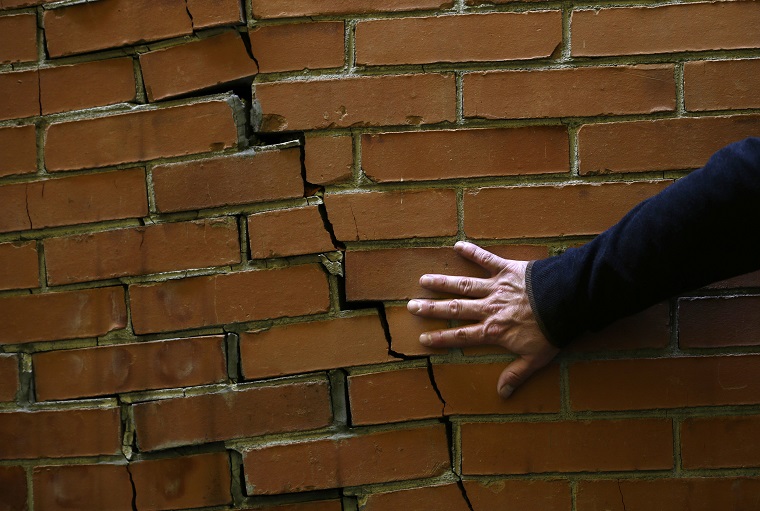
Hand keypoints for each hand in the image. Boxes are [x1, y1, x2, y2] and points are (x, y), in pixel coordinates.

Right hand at [407, 241, 558, 398]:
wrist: (566, 302)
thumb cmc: (552, 331)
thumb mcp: (535, 358)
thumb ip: (516, 374)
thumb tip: (501, 393)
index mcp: (493, 330)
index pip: (462, 336)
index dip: (441, 338)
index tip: (424, 338)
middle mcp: (488, 308)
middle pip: (455, 309)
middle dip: (432, 308)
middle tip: (412, 305)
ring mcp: (496, 287)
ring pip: (464, 285)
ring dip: (443, 282)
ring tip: (424, 279)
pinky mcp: (506, 270)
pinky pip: (487, 259)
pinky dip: (473, 252)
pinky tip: (458, 245)